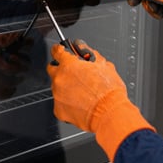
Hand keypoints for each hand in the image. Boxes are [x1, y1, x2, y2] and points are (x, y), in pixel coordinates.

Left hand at [47, 39, 153, 161]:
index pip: (56, 51)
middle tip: (74, 73)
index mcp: (69, 65)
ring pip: (56, 86)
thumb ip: (88, 52)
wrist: (109, 114)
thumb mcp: (103, 64)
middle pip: (52, 68)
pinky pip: (59, 102)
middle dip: (61, 69)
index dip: (60, 50)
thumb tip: (81, 48)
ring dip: (65, 86)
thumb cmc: (108, 91)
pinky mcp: (58, 110)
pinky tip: (79, 103)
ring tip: (81, 92)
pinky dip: (67, 102)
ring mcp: (57, 95)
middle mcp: (59, 78)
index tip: (61, 51)